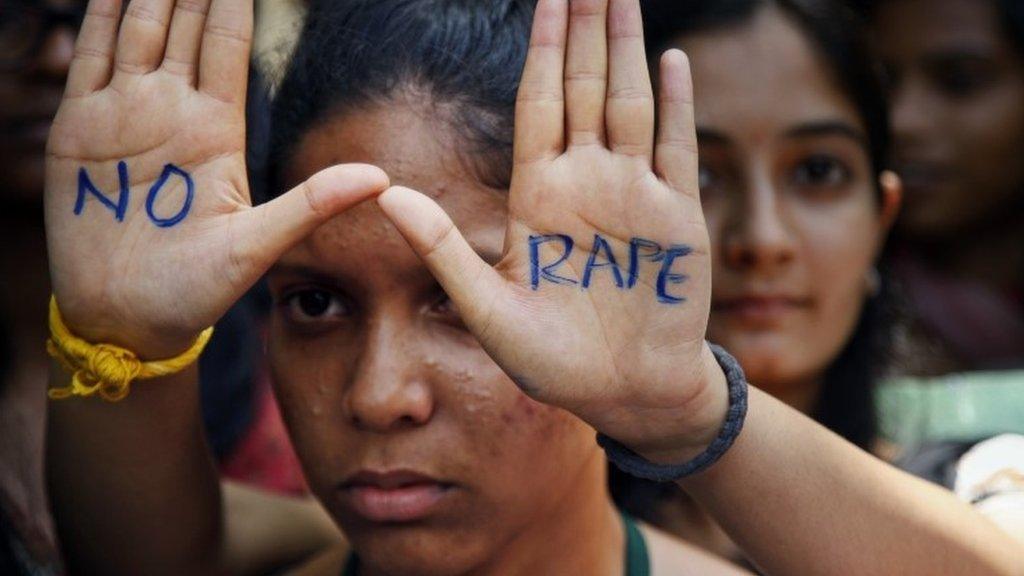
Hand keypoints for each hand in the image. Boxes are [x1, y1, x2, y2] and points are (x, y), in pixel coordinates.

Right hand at [45, 0, 388, 358]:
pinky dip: (98, 17)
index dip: (231, 0)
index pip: (226, 44)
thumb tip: (381, 179)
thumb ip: (312, 204)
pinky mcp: (80, 129)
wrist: (128, 318)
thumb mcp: (258, 246)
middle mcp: (173, 111)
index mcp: (217, 129)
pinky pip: (90, 59)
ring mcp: (126, 115)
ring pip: (137, 30)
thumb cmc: (196, 290)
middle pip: (182, 25)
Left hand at [378, 0, 726, 457]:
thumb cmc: (554, 362)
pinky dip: (676, 103)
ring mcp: (634, 194)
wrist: (625, 393)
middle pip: (584, 87)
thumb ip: (443, 250)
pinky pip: (676, 147)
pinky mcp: (677, 216)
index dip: (541, 48)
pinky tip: (670, 59)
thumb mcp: (488, 311)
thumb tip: (386, 193)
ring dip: (625, 48)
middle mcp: (586, 181)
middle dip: (584, 28)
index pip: (539, 102)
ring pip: (630, 102)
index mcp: (539, 195)